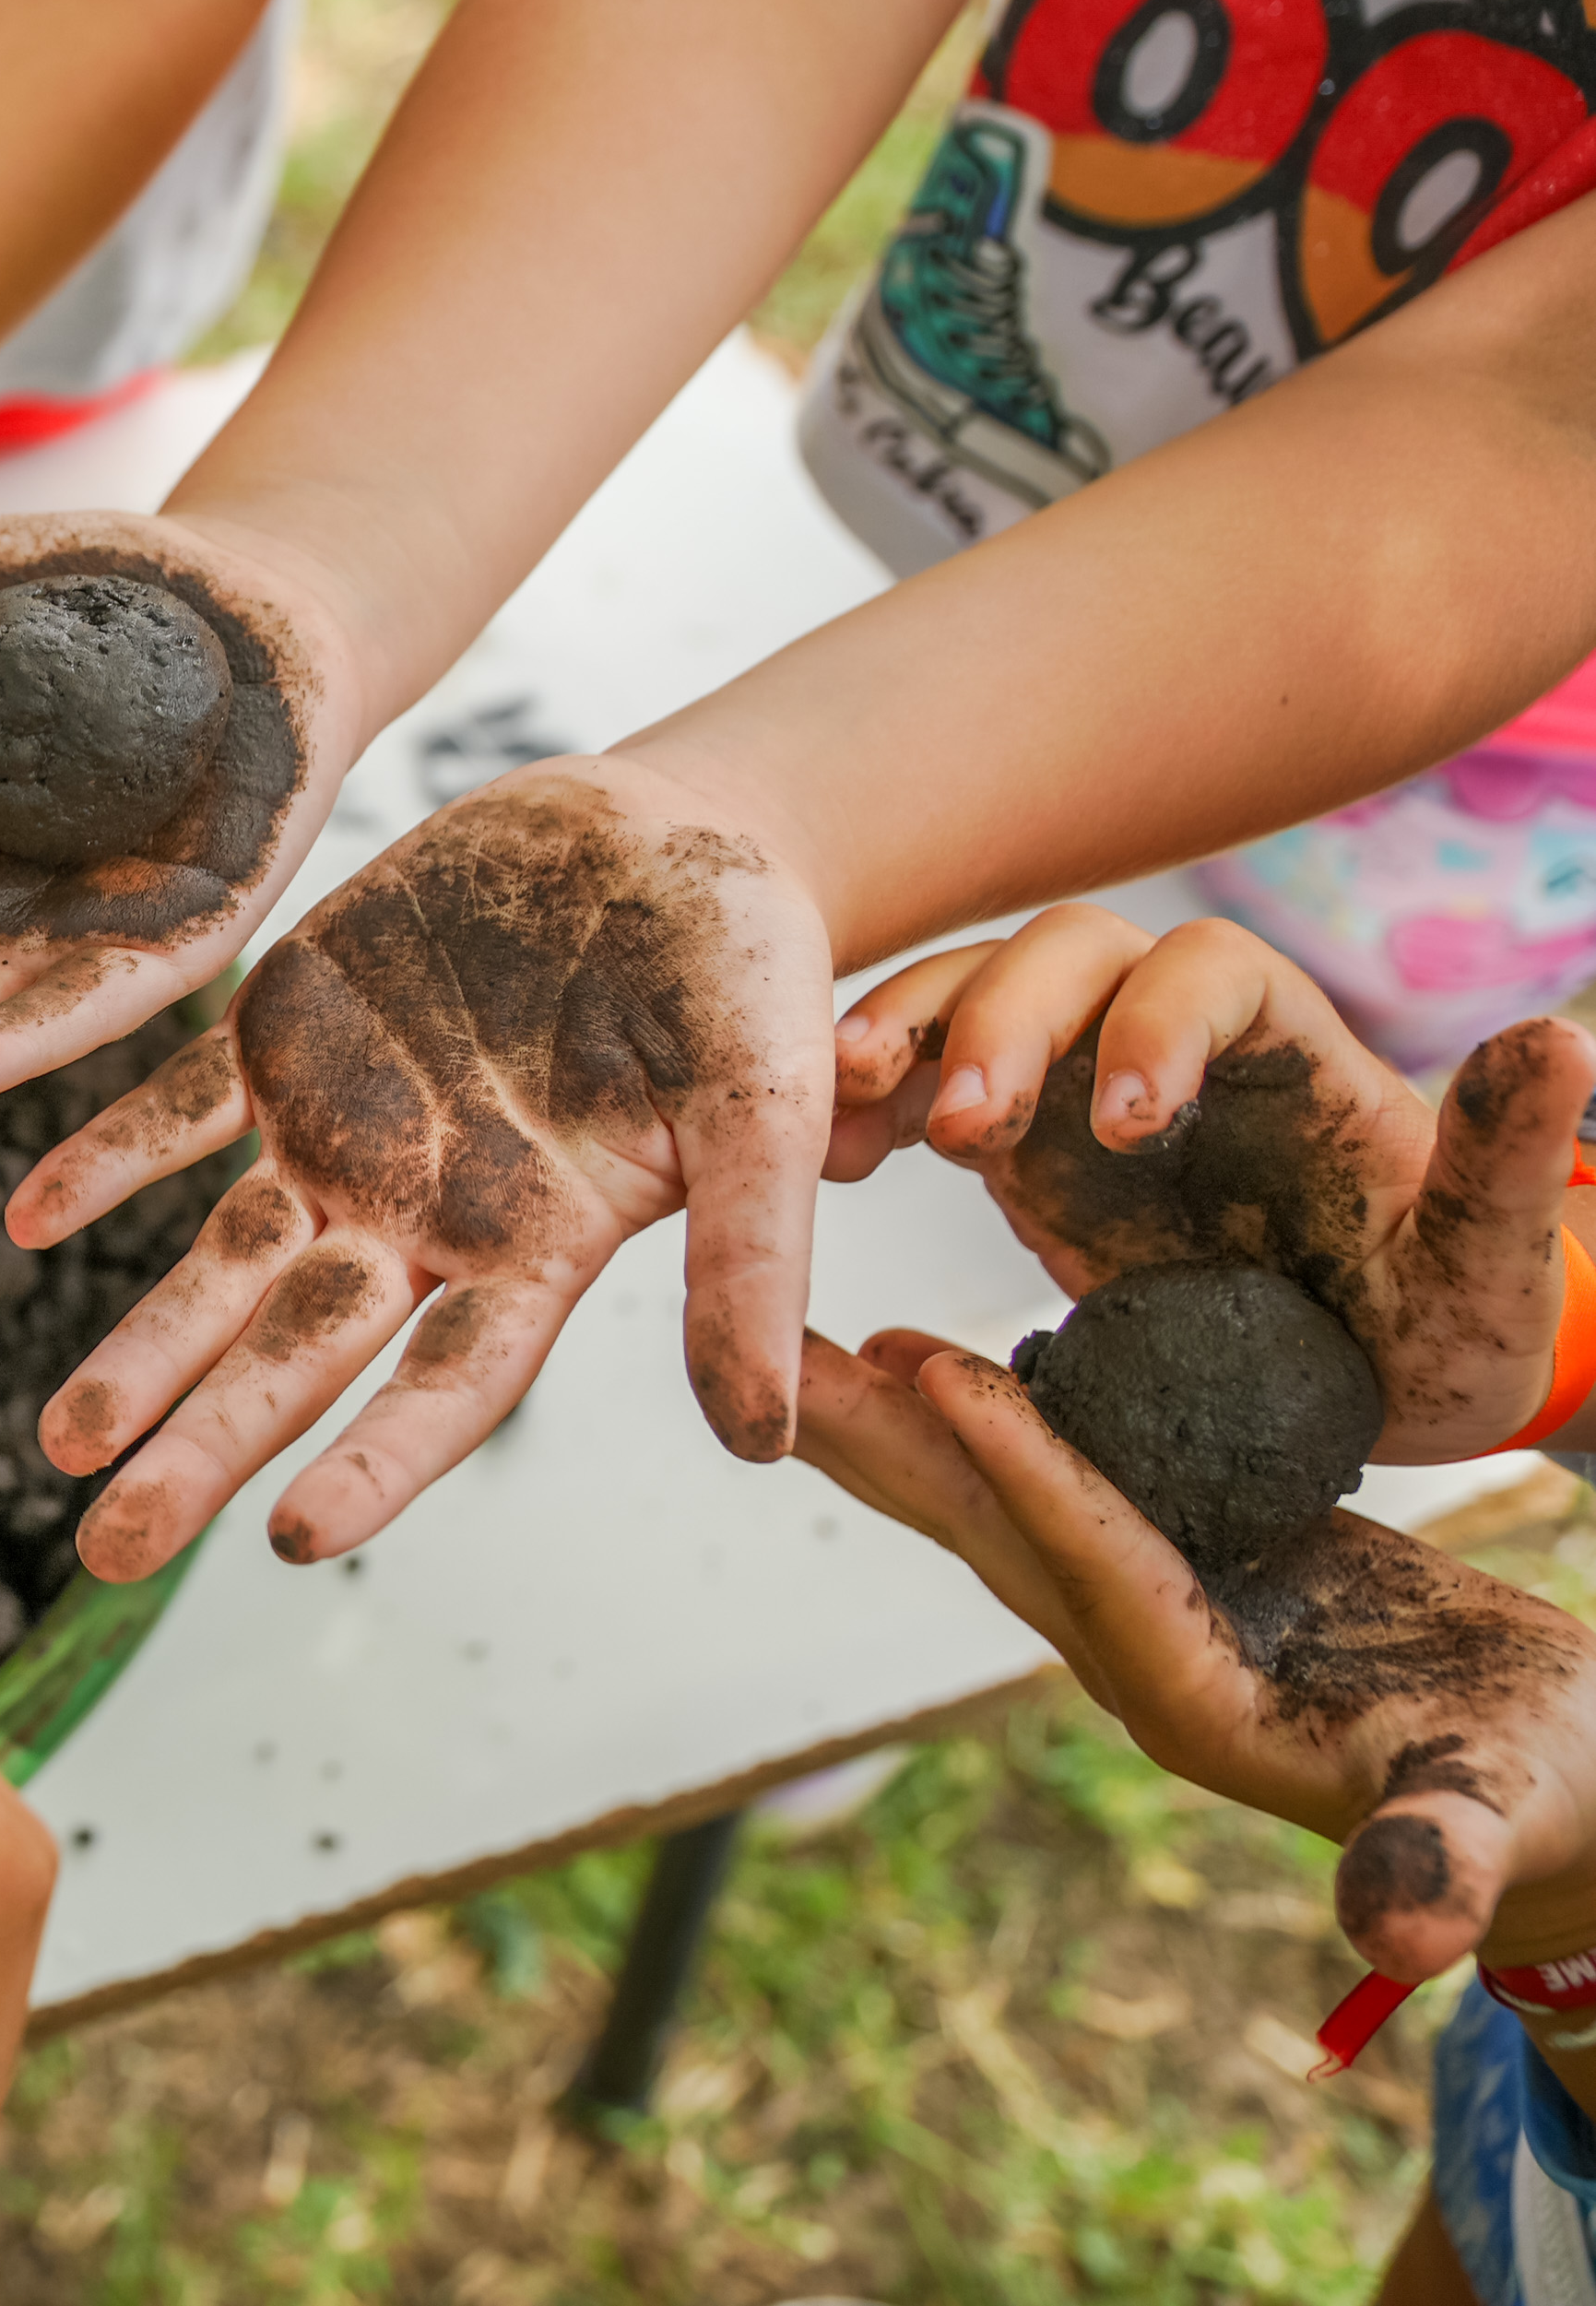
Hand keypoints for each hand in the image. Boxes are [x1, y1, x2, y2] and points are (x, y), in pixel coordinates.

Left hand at [12, 756, 836, 1578]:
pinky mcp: (286, 1034)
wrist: (663, 827)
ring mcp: (344, 1132)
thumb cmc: (741, 965)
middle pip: (299, 1355)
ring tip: (61, 1444)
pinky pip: (177, 1108)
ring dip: (140, 1349)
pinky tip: (28, 1216)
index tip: (292, 1537)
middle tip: (109, 1548)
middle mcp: (422, 1217)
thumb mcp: (763, 1106)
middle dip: (205, 1449)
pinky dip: (104, 1158)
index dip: (375, 1460)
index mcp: (535, 1249)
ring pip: (221, 1262)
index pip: (445, 1386)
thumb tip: (761, 1439)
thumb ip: (749, 1260)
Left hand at [799, 1328, 1595, 1984]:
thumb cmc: (1553, 1808)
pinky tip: (940, 1362)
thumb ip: (1442, 1863)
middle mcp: (1144, 1662)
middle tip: (767, 1353)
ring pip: (1008, 1502)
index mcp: (1201, 1704)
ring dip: (911, 1424)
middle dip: (886, 1442)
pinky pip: (1073, 1481)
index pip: (1090, 1565)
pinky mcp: (1195, 1570)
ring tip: (817, 1337)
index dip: (1018, 1468)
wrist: (1564, 1806)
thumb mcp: (1504, 1820)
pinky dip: (1007, 1420)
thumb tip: (1409, 1944)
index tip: (929, 1372)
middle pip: (992, 1532)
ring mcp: (1158, 1614)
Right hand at [828, 908, 1595, 1462]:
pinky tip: (818, 1161)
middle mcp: (1165, 1037)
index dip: (1153, 1025)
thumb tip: (1559, 1040)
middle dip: (998, 1023)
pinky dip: (863, 1109)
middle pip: (1063, 956)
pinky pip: (920, 1092)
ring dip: (905, 1042)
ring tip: (846, 1125)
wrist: (1362, 1385)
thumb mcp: (1486, 1262)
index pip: (1205, 970)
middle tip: (952, 1133)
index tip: (1129, 1130)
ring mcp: (1075, 1085)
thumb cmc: (1440, 1320)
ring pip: (972, 1002)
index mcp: (1280, 1046)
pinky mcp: (1015, 1148)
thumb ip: (1508, 1158)